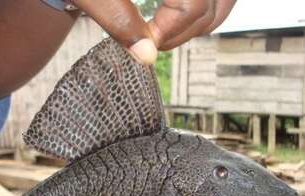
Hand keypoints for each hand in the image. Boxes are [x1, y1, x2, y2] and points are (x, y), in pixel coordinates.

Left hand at [71, 0, 235, 63]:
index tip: (143, 40)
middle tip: (151, 40)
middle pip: (212, 2)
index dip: (169, 30)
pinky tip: (173, 16)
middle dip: (183, 29)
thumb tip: (146, 56)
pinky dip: (202, 7)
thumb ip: (116, 18)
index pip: (192, 4)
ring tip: (161, 31)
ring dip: (196, 21)